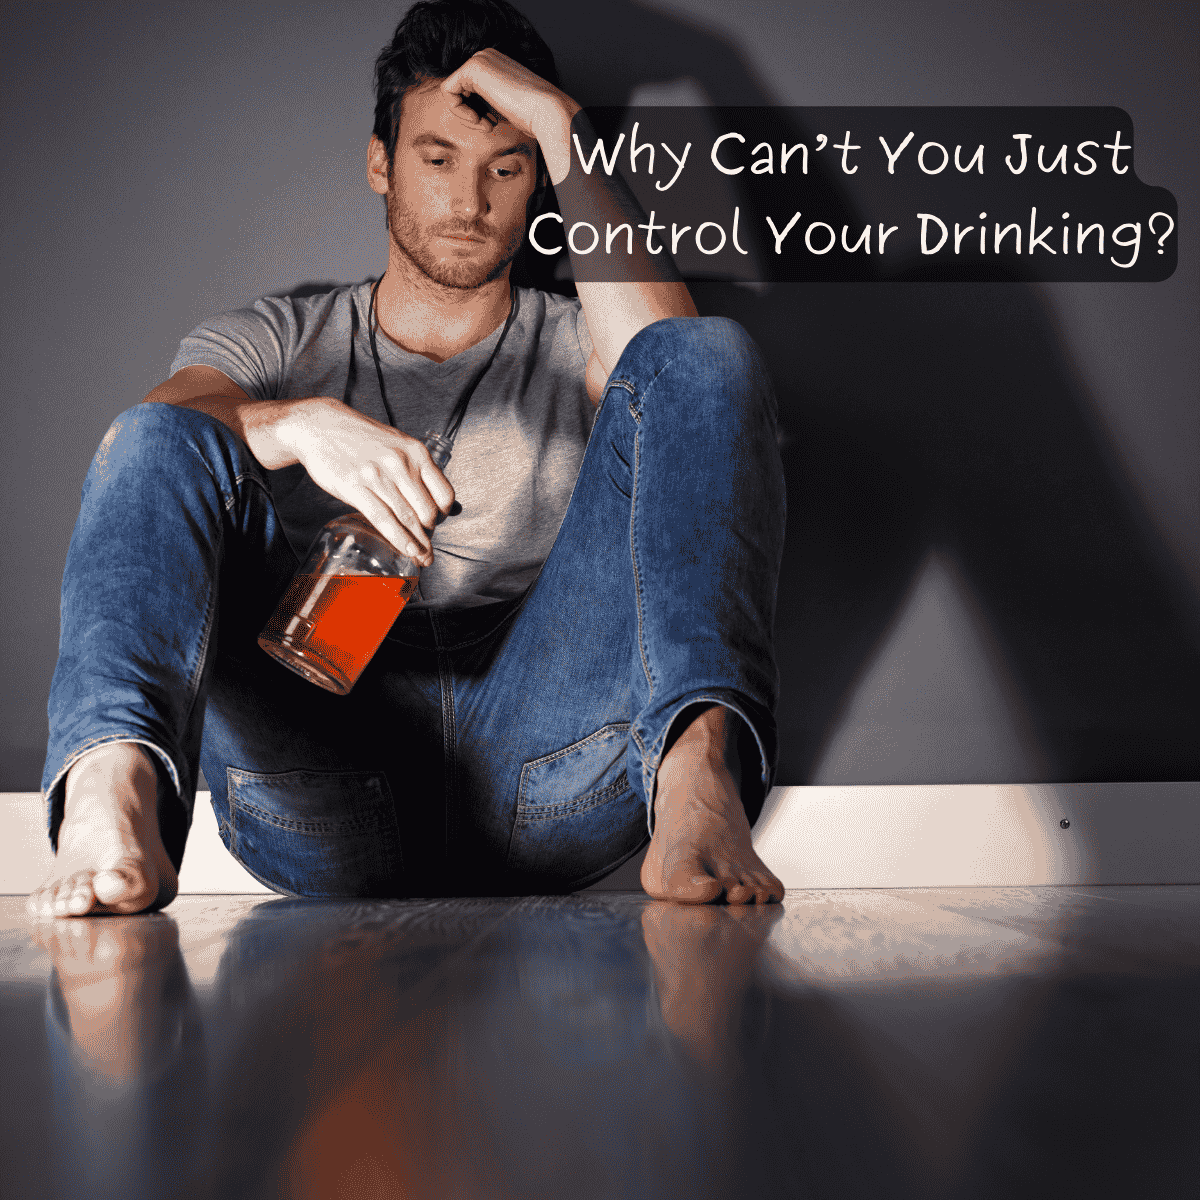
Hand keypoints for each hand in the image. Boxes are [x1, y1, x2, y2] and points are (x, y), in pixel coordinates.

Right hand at [280, 398, 453, 564]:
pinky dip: (398, 539)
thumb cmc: (361, 438)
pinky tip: (405, 550)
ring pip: (407, 518)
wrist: (321, 426)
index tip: (438, 523)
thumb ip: (416, 468)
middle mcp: (400, 464)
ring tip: (422, 558)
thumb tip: (436, 499)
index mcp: (416, 452)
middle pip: (427, 511)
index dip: (443, 515)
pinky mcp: (355, 487)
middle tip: (427, 546)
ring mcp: (378, 476)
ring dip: (417, 544)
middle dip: (429, 534)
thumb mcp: (397, 444)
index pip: (444, 493)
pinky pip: (383, 519)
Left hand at [440, 49, 579, 182]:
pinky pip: (448, 92)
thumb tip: (473, 113)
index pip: (468, 91)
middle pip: (458, 91)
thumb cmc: (532, 116)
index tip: (492, 123)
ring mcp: (479, 59)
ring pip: (452, 92)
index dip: (476, 112)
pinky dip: (459, 111)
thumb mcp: (505, 107)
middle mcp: (486, 56)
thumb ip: (488, 102)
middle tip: (488, 125)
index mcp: (494, 64)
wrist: (547, 112)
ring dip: (466, 116)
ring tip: (486, 124)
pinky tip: (478, 120)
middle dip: (469, 114)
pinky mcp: (473, 68)